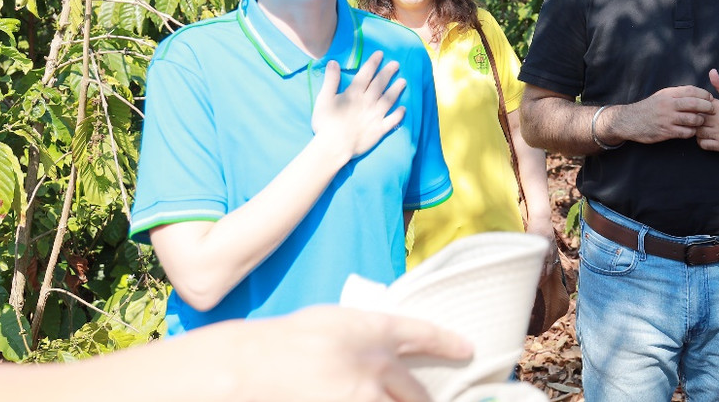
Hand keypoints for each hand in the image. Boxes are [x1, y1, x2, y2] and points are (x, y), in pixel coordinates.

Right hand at [207, 305, 471, 401]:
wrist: (250, 366)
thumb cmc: (281, 342)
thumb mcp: (329, 323)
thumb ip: (361, 335)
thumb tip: (382, 351)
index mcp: (373, 331)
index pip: (423, 334)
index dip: (448, 343)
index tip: (467, 349)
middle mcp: (376, 365)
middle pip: (416, 392)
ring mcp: (364, 397)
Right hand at [312, 51, 406, 163]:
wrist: (333, 147)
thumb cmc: (326, 123)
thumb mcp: (324, 99)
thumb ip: (331, 80)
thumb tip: (334, 62)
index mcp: (354, 94)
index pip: (366, 74)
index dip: (373, 63)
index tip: (380, 54)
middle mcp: (368, 102)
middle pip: (380, 84)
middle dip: (388, 73)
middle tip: (396, 64)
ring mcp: (375, 116)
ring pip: (389, 99)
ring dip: (396, 90)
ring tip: (403, 81)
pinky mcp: (379, 130)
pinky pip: (392, 120)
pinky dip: (399, 114)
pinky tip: (404, 109)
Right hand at [605, 85, 713, 143]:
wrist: (630, 121)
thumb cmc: (649, 107)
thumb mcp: (661, 96)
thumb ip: (677, 94)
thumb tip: (696, 93)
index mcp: (668, 94)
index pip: (691, 90)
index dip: (704, 94)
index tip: (710, 98)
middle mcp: (668, 105)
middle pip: (694, 103)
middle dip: (707, 107)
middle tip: (713, 110)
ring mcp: (667, 119)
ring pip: (692, 119)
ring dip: (700, 121)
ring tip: (702, 121)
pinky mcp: (665, 132)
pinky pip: (685, 132)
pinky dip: (692, 132)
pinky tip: (692, 131)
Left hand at [695, 69, 718, 151]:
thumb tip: (711, 71)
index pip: (699, 107)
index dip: (695, 107)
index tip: (695, 107)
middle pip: (697, 120)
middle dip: (695, 119)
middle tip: (695, 118)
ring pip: (698, 133)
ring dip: (697, 130)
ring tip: (700, 126)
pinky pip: (704, 144)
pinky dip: (701, 140)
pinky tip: (705, 135)